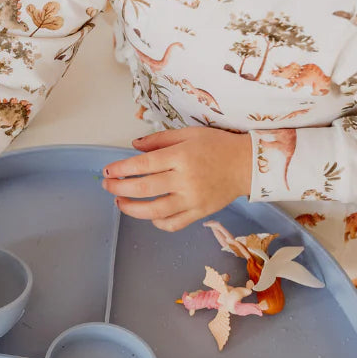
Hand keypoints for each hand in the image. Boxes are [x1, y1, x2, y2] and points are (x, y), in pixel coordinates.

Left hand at [102, 128, 252, 230]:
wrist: (248, 164)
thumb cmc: (217, 145)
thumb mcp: (189, 133)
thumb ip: (159, 139)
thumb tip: (133, 146)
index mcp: (181, 156)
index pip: (142, 165)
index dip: (120, 169)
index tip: (107, 171)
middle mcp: (185, 179)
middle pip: (144, 188)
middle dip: (119, 188)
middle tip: (108, 186)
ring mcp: (192, 199)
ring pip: (155, 210)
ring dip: (132, 209)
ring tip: (120, 202)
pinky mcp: (200, 212)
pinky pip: (174, 223)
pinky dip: (157, 222)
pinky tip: (149, 215)